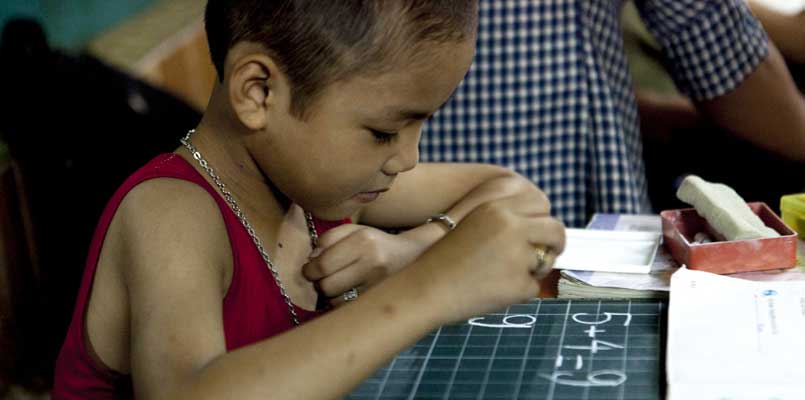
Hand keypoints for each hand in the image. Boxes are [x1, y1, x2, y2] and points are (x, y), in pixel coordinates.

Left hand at [302, 224, 428, 306]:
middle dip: (317, 283)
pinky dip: (341, 303)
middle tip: (319, 279)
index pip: (323, 264)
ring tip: (336, 285)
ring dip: (329, 295)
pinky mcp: (381, 299)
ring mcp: (379, 284)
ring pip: (335, 300)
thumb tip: (311, 259)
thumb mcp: (355, 230)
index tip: (310, 270)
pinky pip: (348, 308)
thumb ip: (329, 238)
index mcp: (363, 240)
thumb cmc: (377, 243)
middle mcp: (373, 262)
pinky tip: (347, 294)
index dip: (310, 270)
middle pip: (326, 285)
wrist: (413, 256)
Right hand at [412, 190, 565, 322]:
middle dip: (554, 246)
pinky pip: (532, 289)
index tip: (541, 235)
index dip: (543, 224)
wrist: (424, 288)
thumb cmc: (446, 260)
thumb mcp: (475, 225)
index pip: (542, 207)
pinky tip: (492, 291)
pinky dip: (517, 293)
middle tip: (545, 257)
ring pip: (545, 262)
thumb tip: (547, 232)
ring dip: (532, 271)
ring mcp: (517, 255)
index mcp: (498, 208)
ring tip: (501, 277)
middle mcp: (511, 226)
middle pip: (555, 231)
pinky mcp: (519, 283)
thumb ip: (508, 222)